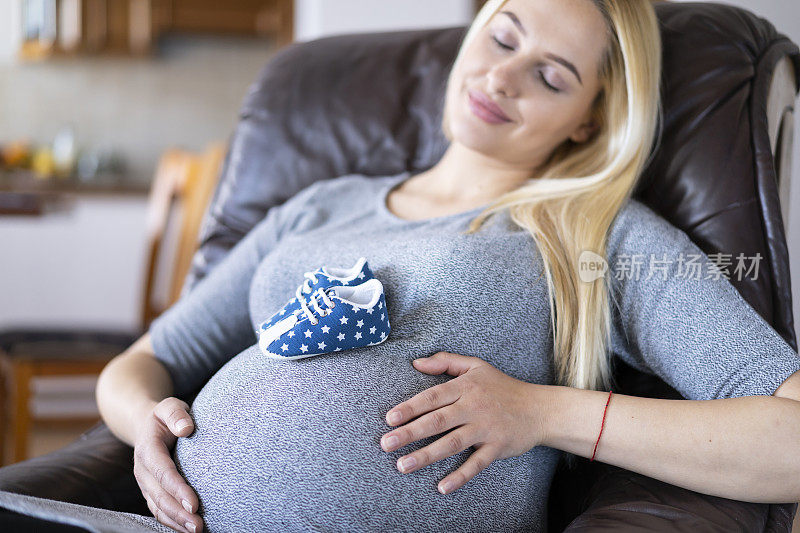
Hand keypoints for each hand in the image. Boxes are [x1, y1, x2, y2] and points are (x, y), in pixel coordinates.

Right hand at [133, 397, 203, 532]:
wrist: (149, 424)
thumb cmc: (167, 416)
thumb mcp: (170, 406)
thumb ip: (176, 413)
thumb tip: (186, 428)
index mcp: (147, 449)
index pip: (163, 472)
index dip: (177, 489)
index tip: (194, 503)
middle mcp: (143, 469)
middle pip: (159, 496)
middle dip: (178, 512)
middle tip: (199, 525)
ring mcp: (145, 483)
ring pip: (157, 507)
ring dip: (175, 521)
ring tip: (196, 530)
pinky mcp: (151, 491)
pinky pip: (158, 510)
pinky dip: (171, 521)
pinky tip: (186, 528)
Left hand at [380, 351, 548, 494]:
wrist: (540, 409)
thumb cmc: (503, 386)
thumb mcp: (476, 366)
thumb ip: (445, 362)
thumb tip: (416, 363)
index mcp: (466, 387)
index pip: (433, 397)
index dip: (410, 407)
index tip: (389, 418)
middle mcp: (474, 407)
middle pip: (437, 420)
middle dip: (410, 433)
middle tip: (386, 444)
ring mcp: (486, 429)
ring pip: (452, 443)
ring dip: (426, 455)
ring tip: (402, 465)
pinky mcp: (497, 448)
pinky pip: (476, 464)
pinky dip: (460, 476)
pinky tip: (441, 487)